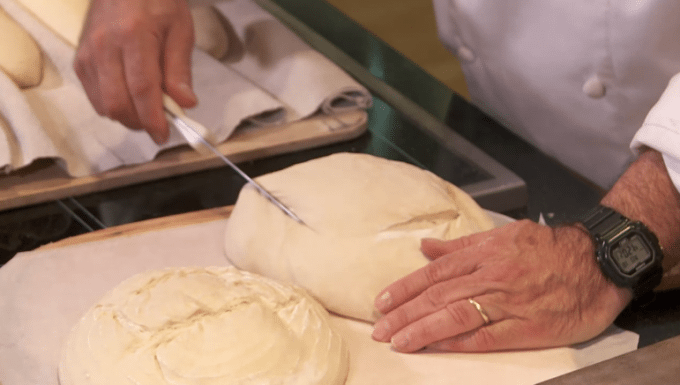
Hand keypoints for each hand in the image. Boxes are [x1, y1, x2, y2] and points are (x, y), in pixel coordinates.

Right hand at [74, 0, 196, 143]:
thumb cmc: (158, 4)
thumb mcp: (180, 30)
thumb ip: (180, 70)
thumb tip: (186, 104)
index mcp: (133, 35)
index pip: (142, 89)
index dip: (153, 118)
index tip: (164, 135)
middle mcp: (104, 46)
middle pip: (118, 103)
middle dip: (141, 122)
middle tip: (160, 123)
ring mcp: (88, 54)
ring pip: (104, 106)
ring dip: (128, 117)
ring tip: (148, 109)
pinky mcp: (80, 61)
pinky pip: (95, 98)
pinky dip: (114, 106)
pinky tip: (131, 97)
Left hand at [371, 220, 632, 352]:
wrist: (598, 261)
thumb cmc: (549, 248)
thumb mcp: (504, 235)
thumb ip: (462, 246)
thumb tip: (426, 247)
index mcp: (484, 254)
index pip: (434, 273)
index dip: (404, 289)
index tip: (382, 303)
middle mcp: (492, 277)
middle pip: (438, 297)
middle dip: (405, 314)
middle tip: (379, 329)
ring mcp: (509, 303)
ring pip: (457, 317)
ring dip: (423, 330)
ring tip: (398, 341)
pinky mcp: (528, 327)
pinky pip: (488, 337)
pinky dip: (459, 343)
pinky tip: (436, 348)